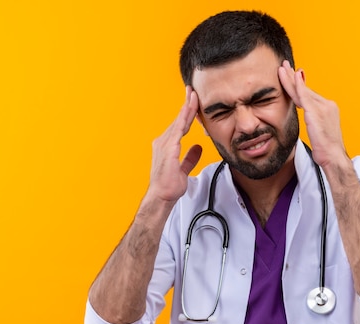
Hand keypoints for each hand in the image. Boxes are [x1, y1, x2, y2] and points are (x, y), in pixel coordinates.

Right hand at [147, 86, 202, 202]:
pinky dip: (183, 118)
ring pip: (178, 122)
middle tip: (192, 90)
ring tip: (193, 95)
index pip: (180, 125)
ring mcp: (164, 144)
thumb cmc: (169, 185)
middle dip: (186, 104)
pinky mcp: (168, 149)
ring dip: (186, 108)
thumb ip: (190, 158)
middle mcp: (163, 142)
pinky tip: (188, 110)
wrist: (162, 196)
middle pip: (178, 120)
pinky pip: (178, 130)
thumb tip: (197, 148)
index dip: (187, 113)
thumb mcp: (184, 169)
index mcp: (167, 146)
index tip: (192, 101)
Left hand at [278, 60, 346, 167]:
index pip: (309, 94)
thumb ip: (313, 120)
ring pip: (302, 91)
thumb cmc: (326, 149)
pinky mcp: (317, 113)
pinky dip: (298, 86)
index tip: (290, 76)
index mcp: (328, 108)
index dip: (298, 85)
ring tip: (282, 68)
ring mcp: (323, 108)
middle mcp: (327, 105)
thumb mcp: (319, 131)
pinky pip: (305, 96)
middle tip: (284, 65)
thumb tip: (307, 115)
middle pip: (305, 89)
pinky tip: (292, 76)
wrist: (334, 157)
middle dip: (293, 77)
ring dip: (290, 78)